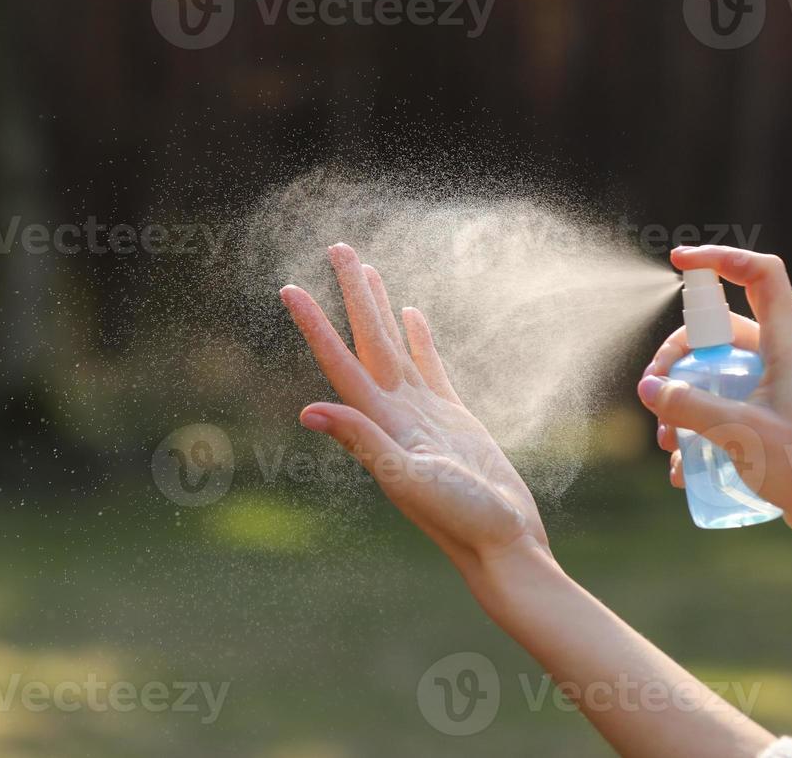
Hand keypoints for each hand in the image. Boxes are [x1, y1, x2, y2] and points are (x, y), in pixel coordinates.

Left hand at [280, 243, 548, 569]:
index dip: (314, 325)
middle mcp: (393, 413)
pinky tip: (410, 315)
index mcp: (380, 423)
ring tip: (366, 272)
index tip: (289, 288)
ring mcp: (421, 414)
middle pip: (366, 340)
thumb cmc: (460, 520)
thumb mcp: (409, 478)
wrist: (502, 545)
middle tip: (338, 247)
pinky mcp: (451, 418)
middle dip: (352, 295)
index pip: (339, 362)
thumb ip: (364, 442)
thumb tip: (308, 411)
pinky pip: (428, 367)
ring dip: (377, 310)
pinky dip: (418, 339)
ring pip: (393, 347)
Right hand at [638, 245, 791, 534]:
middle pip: (718, 331)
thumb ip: (688, 406)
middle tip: (654, 389)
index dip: (721, 258)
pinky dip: (695, 429)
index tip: (679, 262)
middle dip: (676, 357)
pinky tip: (681, 468)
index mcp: (786, 344)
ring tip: (665, 440)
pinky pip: (721, 408)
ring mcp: (773, 389)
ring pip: (713, 373)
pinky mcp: (766, 420)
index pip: (760, 274)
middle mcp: (780, 358)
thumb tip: (648, 388)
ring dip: (680, 399)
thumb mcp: (739, 431)